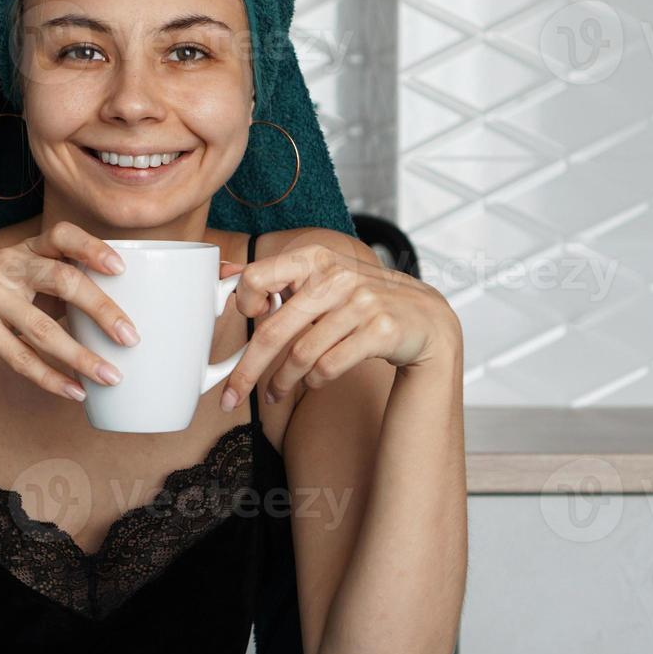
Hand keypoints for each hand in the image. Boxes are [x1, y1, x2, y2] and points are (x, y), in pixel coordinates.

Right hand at [0, 221, 141, 401]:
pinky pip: (20, 357)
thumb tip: (114, 312)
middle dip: (101, 310)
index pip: (62, 235)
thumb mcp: (18, 279)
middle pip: (62, 280)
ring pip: (43, 329)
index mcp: (24, 250)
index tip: (121, 269)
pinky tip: (74, 391)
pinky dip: (51, 377)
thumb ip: (57, 285)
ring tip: (111, 376)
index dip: (92, 248)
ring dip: (82, 356)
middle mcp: (6, 265)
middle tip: (130, 337)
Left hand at [217, 239, 460, 409]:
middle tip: (229, 394)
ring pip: (301, 354)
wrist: (426, 318)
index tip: (241, 321)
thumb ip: (280, 280)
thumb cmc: (363, 302)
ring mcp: (361, 303)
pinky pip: (330, 366)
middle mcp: (337, 277)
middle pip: (273, 330)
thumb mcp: (324, 280)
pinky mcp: (381, 330)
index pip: (258, 278)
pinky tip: (312, 383)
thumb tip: (226, 275)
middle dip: (246, 370)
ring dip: (281, 382)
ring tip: (273, 394)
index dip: (241, 304)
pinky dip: (314, 381)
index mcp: (315, 259)